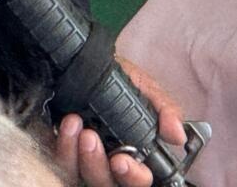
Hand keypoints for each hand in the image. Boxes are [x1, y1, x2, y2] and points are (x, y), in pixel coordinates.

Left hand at [54, 56, 185, 186]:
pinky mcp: (59, 153)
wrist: (85, 62)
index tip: (122, 160)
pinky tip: (69, 125)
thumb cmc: (118, 78)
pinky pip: (57, 164)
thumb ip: (165, 110)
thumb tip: (178, 136)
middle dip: (99, 167)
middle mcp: (108, 161)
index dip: (133, 176)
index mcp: (134, 152)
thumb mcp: (147, 88)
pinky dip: (63, 147)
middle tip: (93, 141)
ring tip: (80, 127)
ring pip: (79, 177)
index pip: (138, 179)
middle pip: (107, 183)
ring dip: (78, 155)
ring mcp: (81, 160)